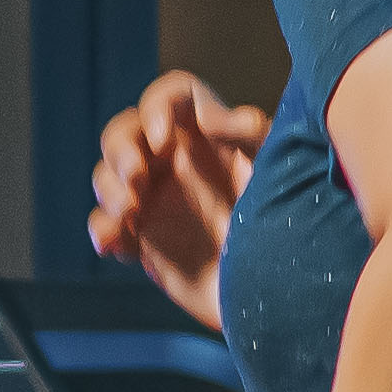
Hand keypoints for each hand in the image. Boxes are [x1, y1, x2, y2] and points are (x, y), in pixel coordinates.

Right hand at [88, 69, 269, 330]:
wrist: (280, 293)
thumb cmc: (288, 225)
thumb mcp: (275, 172)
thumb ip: (249, 136)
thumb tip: (219, 117)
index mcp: (207, 136)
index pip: (171, 98)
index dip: (157, 107)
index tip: (162, 138)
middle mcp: (175, 162)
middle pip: (125, 131)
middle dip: (120, 148)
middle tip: (136, 176)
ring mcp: (154, 200)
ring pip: (108, 175)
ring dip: (110, 188)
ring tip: (131, 211)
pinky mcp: (142, 240)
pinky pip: (106, 226)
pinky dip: (103, 231)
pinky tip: (114, 242)